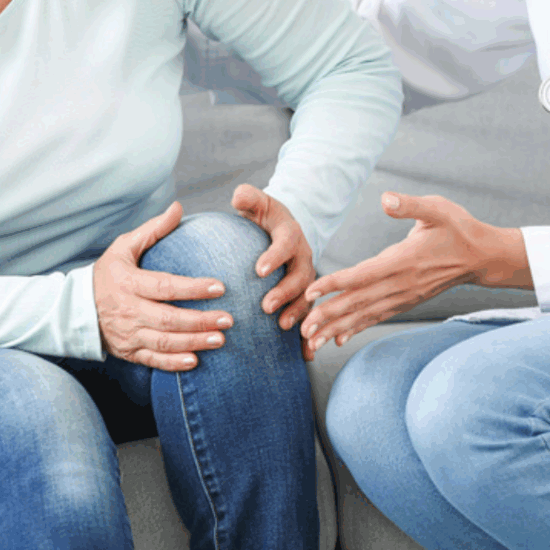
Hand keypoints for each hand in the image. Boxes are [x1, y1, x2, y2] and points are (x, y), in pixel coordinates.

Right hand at [92, 201, 233, 371]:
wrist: (76, 309)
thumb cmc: (107, 273)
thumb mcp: (124, 247)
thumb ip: (153, 229)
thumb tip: (178, 208)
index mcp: (128, 283)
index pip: (165, 286)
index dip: (193, 288)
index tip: (219, 286)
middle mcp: (128, 310)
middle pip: (168, 319)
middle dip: (200, 320)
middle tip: (228, 318)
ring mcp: (128, 334)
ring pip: (164, 342)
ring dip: (194, 342)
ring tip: (220, 338)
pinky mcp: (128, 351)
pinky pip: (153, 361)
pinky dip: (173, 364)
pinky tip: (195, 361)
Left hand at [232, 184, 317, 360]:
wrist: (284, 230)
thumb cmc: (265, 217)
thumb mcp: (258, 203)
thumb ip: (249, 198)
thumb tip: (238, 194)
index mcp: (291, 234)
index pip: (285, 244)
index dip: (274, 256)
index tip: (258, 270)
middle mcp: (303, 257)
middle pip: (300, 276)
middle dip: (285, 292)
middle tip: (266, 307)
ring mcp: (308, 277)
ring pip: (309, 298)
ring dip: (298, 313)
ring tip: (283, 329)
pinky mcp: (307, 294)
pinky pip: (311, 314)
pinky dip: (310, 333)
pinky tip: (305, 354)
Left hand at [299, 192, 529, 355]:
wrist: (482, 256)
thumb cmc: (458, 228)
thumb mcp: (437, 208)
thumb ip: (410, 205)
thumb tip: (386, 199)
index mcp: (403, 260)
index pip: (363, 275)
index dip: (336, 284)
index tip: (311, 291)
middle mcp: (401, 284)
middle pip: (358, 302)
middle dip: (328, 315)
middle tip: (301, 328)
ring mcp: (404, 296)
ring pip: (365, 315)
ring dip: (337, 328)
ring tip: (311, 341)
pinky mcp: (407, 301)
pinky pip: (377, 317)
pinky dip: (356, 328)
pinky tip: (339, 339)